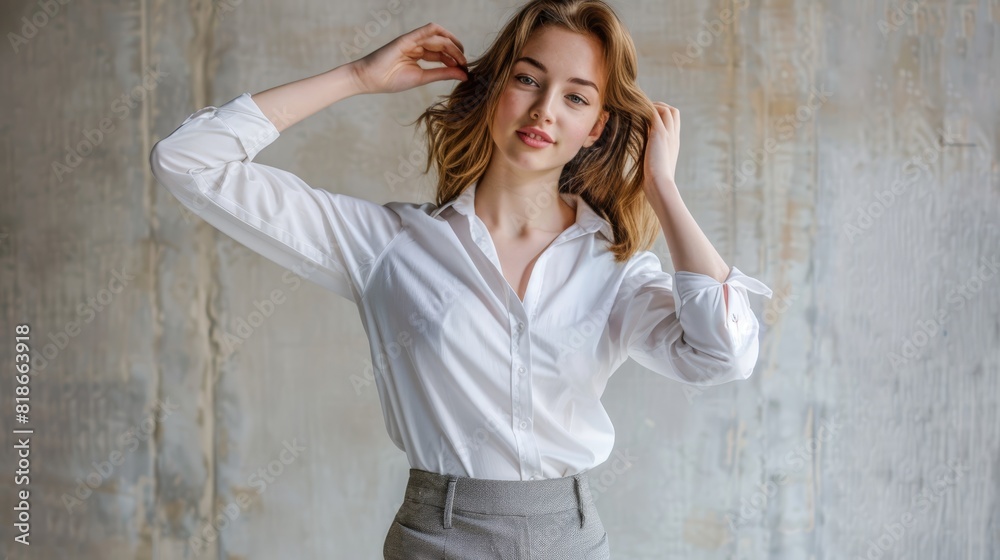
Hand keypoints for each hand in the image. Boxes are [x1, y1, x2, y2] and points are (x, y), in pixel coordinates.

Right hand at [349, 22, 468, 94]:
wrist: (370, 79)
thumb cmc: (391, 80)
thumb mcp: (422, 78)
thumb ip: (442, 74)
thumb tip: (464, 75)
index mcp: (420, 55)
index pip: (442, 52)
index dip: (455, 59)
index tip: (465, 70)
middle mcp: (417, 45)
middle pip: (443, 43)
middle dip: (457, 52)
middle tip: (465, 64)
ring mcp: (412, 40)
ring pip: (438, 36)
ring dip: (452, 46)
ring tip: (461, 58)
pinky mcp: (407, 38)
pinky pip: (426, 30)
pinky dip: (440, 35)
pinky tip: (451, 45)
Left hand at [643, 100, 679, 187]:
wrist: (660, 183)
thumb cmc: (655, 181)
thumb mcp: (655, 166)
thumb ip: (651, 158)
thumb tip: (642, 159)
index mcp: (674, 144)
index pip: (674, 122)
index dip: (663, 116)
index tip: (649, 117)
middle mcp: (674, 137)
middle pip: (674, 112)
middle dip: (660, 107)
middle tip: (645, 110)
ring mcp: (668, 134)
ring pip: (667, 109)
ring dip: (653, 106)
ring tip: (640, 108)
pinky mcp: (659, 133)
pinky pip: (655, 112)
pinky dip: (646, 109)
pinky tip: (636, 112)